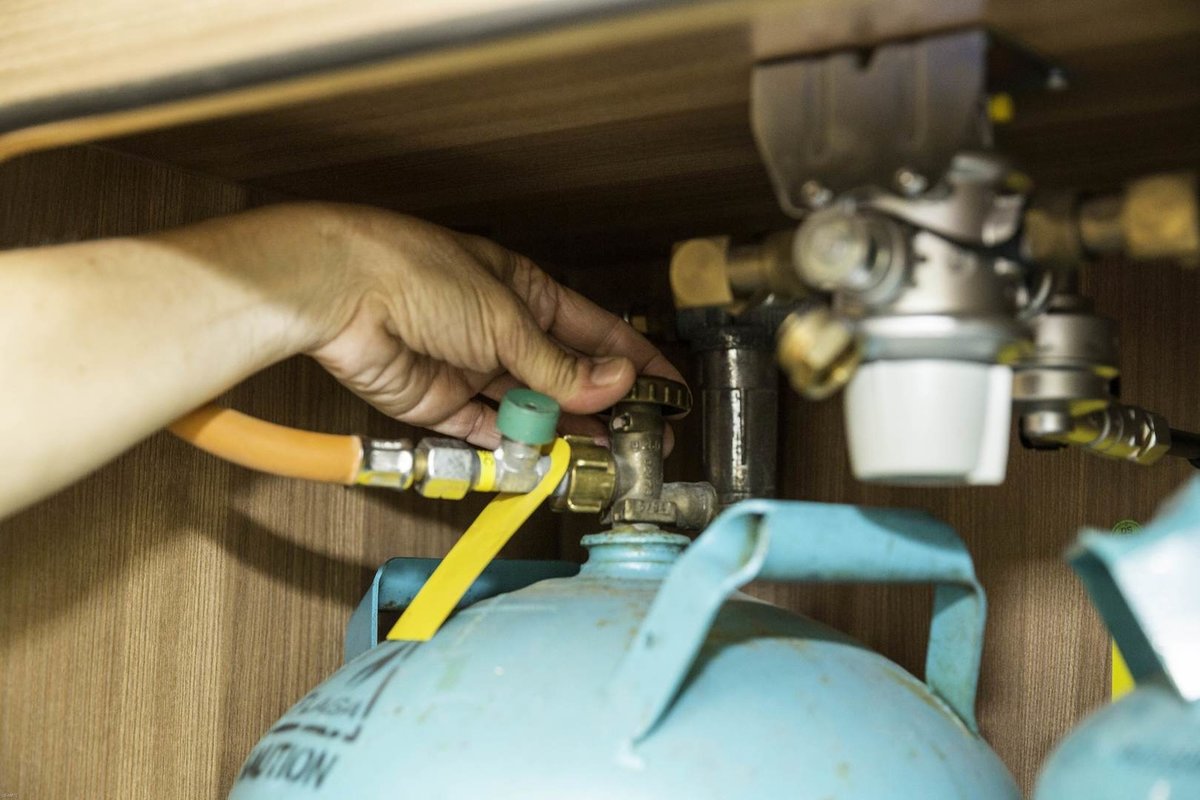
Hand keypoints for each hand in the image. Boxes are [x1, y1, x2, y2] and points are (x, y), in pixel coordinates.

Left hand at [304, 206, 682, 448]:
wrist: (339, 293)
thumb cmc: (416, 273)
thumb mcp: (506, 318)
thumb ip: (560, 365)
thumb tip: (615, 384)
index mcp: (527, 292)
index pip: (596, 331)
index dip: (634, 361)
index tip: (666, 391)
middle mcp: (503, 331)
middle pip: (568, 377)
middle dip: (607, 408)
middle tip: (643, 439)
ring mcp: (473, 369)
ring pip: (533, 411)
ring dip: (566, 434)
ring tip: (605, 458)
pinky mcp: (442, 405)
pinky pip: (490, 434)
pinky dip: (518, 450)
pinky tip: (548, 461)